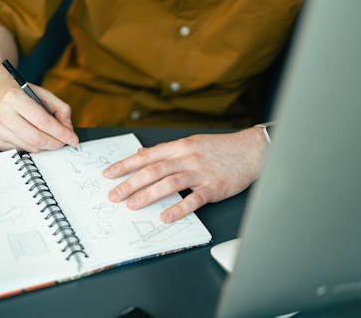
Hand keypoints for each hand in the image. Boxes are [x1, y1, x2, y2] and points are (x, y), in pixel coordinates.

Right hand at [0, 79, 78, 151]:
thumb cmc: (19, 92)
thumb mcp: (42, 93)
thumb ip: (60, 108)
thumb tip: (68, 129)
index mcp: (14, 98)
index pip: (43, 121)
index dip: (61, 133)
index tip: (73, 139)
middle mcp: (2, 114)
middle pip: (37, 138)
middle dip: (55, 143)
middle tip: (64, 142)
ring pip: (30, 147)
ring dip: (45, 146)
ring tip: (49, 137)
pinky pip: (21, 150)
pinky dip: (32, 146)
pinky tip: (32, 136)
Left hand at [103, 127, 267, 222]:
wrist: (251, 150)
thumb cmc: (220, 148)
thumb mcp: (191, 143)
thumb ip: (166, 151)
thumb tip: (142, 154)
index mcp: (180, 146)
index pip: (146, 156)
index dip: (125, 165)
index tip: (108, 174)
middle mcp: (187, 158)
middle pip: (153, 170)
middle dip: (130, 183)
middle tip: (113, 195)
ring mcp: (201, 172)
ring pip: (169, 182)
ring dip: (148, 194)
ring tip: (132, 205)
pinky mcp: (214, 187)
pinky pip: (194, 199)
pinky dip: (179, 208)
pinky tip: (165, 216)